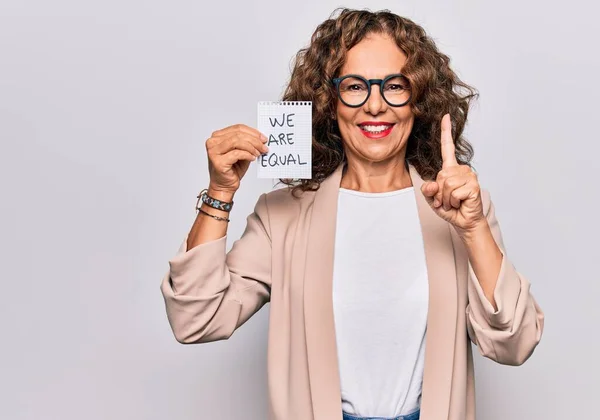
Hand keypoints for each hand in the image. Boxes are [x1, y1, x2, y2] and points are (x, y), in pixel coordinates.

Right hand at [206, 124, 268, 192]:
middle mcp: (213, 142)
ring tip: (258, 153)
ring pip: (237, 142)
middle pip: (238, 134)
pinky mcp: (218, 162)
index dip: (253, 132)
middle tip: (264, 147)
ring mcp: (214, 152)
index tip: (263, 138)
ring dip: (251, 147)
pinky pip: (237, 154)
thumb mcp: (241, 152)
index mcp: (217, 137)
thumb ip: (247, 143)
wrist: (224, 186)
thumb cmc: (232, 170)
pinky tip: (252, 158)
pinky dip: (247, 155)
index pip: (237, 128)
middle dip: (254, 140)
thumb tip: (261, 138)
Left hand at [420, 114, 484, 234]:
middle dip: (439, 193)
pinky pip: (454, 192)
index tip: (446, 116)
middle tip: (446, 200)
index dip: (446, 132)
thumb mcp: (432, 199)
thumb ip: (428, 190)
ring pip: (446, 184)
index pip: (448, 148)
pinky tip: (460, 203)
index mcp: (451, 169)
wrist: (464, 222)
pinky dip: (453, 202)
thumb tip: (432, 185)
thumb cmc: (450, 209)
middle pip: (440, 176)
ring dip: (446, 198)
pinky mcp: (473, 185)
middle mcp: (461, 169)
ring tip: (453, 202)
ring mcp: (469, 176)